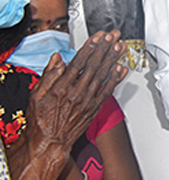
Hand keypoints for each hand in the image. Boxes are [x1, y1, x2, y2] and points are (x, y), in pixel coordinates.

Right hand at [27, 31, 126, 153]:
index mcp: (61, 87)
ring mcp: (87, 101)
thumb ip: (48, 76)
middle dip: (105, 48)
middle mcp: (76, 92)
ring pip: (103, 75)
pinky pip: (107, 91)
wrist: (49, 142)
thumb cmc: (41, 120)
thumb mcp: (36, 95)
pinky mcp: (94, 108)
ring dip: (113, 59)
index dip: (90, 47)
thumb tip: (58, 59)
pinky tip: (122, 68)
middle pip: (93, 65)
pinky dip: (115, 79)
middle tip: (113, 36)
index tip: (98, 37)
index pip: (79, 62)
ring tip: (120, 46)